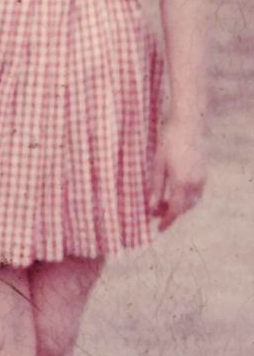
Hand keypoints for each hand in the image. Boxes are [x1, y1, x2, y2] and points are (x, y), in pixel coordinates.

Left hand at [150, 116, 204, 230]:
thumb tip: (151, 208)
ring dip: (179, 207)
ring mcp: (202, 178)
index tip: (158, 229)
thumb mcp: (157, 165)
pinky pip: (197, 193)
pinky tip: (175, 195)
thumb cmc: (168, 142)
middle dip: (171, 214)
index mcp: (182, 182)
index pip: (175, 209)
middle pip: (184, 208)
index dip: (166, 220)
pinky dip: (186, 199)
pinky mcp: (204, 173)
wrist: (189, 125)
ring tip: (163, 206)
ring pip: (192, 201)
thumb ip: (156, 188)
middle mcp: (195, 183)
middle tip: (157, 217)